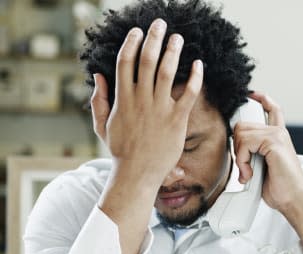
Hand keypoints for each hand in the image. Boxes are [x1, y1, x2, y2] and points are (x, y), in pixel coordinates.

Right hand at [90, 19, 202, 185]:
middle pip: (146, 60)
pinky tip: (199, 64)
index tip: (137, 31)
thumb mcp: (102, 125)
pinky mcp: (176, 120)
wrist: (137, 174)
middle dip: (153, 39)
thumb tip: (98, 75)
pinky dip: (194, 77)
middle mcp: (140, 100)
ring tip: (178, 38)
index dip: (131, 43)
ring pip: (167, 72)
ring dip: (173, 51)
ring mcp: (159, 109)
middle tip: (160, 24)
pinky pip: (188, 93)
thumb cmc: (120, 151)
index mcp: (122, 99)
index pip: (125, 62)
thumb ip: (99, 99)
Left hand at [233, 92, 302, 213]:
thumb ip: (254, 154)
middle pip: (243, 125)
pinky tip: (249, 174)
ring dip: (239, 157)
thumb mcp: (263, 168)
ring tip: (248, 173)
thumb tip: (238, 150)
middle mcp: (279, 133)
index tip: (252, 94)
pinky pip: (245, 143)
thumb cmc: (282, 189)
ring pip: (241, 133)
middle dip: (237, 147)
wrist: (295, 200)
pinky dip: (242, 161)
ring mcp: (277, 135)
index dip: (262, 99)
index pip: (272, 110)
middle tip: (244, 167)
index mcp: (279, 138)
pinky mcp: (274, 141)